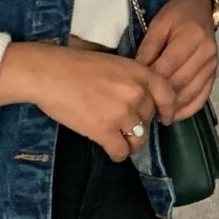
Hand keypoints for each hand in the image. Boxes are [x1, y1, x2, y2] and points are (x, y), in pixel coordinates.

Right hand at [0, 43, 175, 162]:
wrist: (49, 74)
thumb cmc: (77, 65)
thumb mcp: (115, 63)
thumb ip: (132, 79)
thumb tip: (142, 99)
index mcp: (140, 73)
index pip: (168, 95)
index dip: (168, 110)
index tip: (164, 118)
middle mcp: (137, 93)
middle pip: (149, 118)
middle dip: (139, 123)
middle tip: (124, 125)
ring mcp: (122, 114)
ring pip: (138, 138)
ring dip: (130, 142)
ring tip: (120, 140)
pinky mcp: (104, 131)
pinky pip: (121, 151)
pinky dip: (118, 154)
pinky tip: (111, 151)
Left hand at [137, 0, 218, 120]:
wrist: (200, 7)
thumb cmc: (175, 15)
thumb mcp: (157, 25)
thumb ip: (148, 49)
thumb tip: (137, 76)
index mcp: (191, 38)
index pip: (167, 68)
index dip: (150, 83)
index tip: (135, 94)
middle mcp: (206, 53)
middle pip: (179, 84)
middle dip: (160, 98)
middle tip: (142, 109)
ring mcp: (213, 65)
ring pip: (190, 94)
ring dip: (173, 108)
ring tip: (156, 115)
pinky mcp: (215, 73)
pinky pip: (203, 97)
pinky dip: (188, 109)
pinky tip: (174, 115)